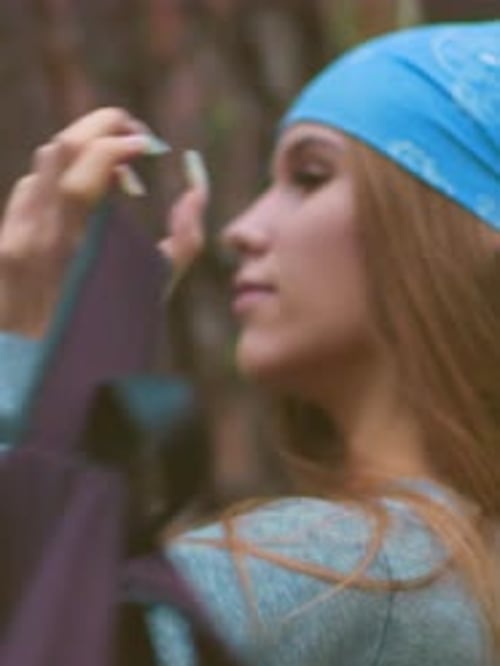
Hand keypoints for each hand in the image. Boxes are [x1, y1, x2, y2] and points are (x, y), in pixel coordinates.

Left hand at [0, 108, 208, 336]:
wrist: (43, 383)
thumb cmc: (108, 344)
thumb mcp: (152, 296)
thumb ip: (184, 240)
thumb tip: (196, 186)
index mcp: (81, 245)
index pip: (93, 159)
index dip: (124, 140)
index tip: (152, 147)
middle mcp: (41, 235)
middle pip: (63, 145)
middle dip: (103, 126)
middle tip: (135, 136)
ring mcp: (15, 239)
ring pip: (44, 164)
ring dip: (82, 153)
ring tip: (116, 176)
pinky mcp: (4, 246)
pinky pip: (28, 191)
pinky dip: (58, 180)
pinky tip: (81, 202)